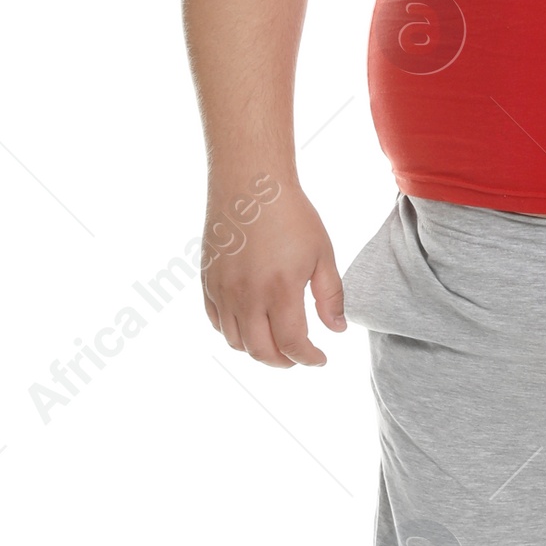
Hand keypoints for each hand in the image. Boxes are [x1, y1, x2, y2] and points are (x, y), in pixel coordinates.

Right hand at [201, 178, 345, 367]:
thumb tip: (337, 330)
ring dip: (257, 350)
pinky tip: (250, 326)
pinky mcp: (208, 280)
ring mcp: (223, 290)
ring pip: (235, 341)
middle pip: (261, 351)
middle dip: (283, 362)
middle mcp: (247, 296)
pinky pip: (216, 321)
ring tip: (276, 343)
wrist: (249, 183)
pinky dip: (233, 333)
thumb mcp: (322, 254)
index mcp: (280, 290)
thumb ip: (330, 296)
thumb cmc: (291, 215)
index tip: (320, 359)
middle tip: (298, 357)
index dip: (309, 359)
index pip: (292, 344)